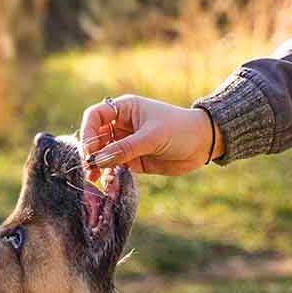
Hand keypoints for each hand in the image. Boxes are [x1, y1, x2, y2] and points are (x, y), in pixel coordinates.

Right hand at [79, 94, 216, 177]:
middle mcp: (123, 125)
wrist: (203, 144)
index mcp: (125, 109)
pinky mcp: (135, 160)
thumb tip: (97, 160)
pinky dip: (110, 175)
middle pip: (96, 137)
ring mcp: (128, 143)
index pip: (95, 116)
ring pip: (104, 154)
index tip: (89, 150)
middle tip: (89, 168)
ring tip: (94, 179)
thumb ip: (125, 149)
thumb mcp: (152, 137)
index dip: (88, 132)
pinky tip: (109, 183)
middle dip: (91, 152)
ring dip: (98, 166)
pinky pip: (116, 167)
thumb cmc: (180, 130)